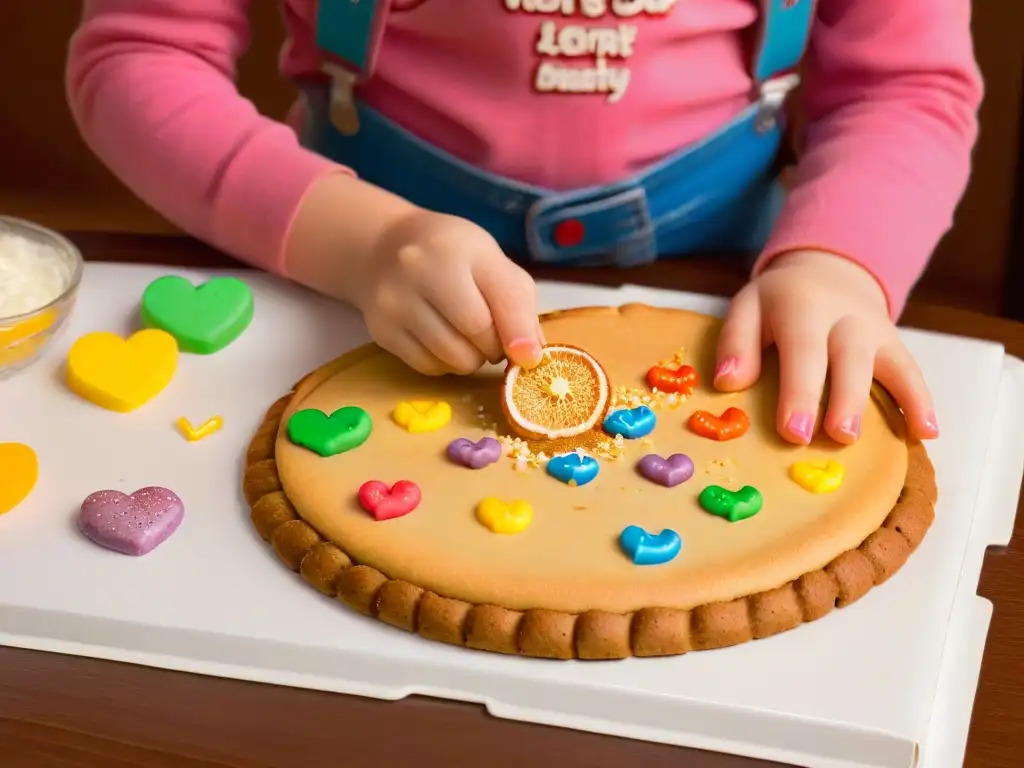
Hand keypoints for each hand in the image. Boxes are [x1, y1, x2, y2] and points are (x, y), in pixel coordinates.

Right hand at [352, 209, 544, 374]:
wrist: (385, 247)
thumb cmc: (450, 254)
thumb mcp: (490, 261)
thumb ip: (517, 302)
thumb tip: (529, 355)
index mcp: (456, 249)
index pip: (503, 300)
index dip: (521, 335)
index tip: (529, 357)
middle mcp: (419, 272)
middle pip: (478, 335)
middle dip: (495, 346)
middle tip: (492, 335)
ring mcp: (394, 303)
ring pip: (453, 359)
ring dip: (471, 359)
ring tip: (467, 337)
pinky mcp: (381, 331)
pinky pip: (428, 367)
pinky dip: (445, 363)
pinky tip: (443, 341)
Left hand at [713, 250, 938, 444]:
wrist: (826, 269)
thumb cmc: (778, 303)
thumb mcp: (748, 307)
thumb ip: (735, 341)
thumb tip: (728, 382)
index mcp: (802, 307)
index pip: (803, 350)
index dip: (799, 391)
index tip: (794, 431)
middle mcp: (844, 317)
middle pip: (849, 359)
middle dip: (843, 400)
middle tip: (837, 438)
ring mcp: (874, 331)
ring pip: (886, 365)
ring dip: (888, 402)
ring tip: (880, 442)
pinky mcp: (894, 344)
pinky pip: (912, 371)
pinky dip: (921, 401)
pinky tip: (926, 434)